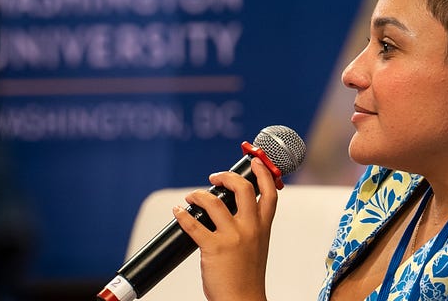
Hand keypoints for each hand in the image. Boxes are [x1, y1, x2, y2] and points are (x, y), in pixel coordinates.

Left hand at [172, 158, 278, 300]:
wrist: (243, 300)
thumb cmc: (247, 278)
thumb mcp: (257, 247)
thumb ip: (251, 228)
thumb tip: (231, 212)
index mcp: (263, 228)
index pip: (269, 193)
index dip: (263, 173)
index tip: (255, 161)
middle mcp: (250, 229)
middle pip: (243, 188)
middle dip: (227, 176)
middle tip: (215, 177)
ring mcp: (232, 237)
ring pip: (214, 202)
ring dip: (199, 195)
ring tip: (191, 197)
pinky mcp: (214, 247)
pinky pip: (194, 224)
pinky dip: (182, 215)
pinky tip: (178, 212)